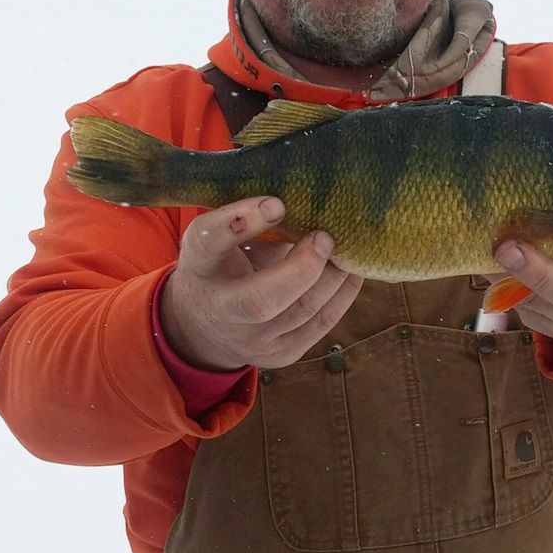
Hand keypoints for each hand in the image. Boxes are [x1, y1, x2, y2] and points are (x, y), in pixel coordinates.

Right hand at [160, 196, 362, 370]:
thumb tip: (308, 198)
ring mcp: (251, 339)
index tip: (277, 202)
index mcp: (199, 265)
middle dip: (302, 268)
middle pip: (259, 301)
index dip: (240, 221)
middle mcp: (220, 308)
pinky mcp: (280, 354)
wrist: (205, 326)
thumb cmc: (224, 265)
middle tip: (325, 237)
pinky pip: (320, 324)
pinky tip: (353, 272)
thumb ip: (251, 221)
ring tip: (347, 249)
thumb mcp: (221, 240)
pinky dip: (343, 294)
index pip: (209, 242)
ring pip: (302, 311)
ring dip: (334, 276)